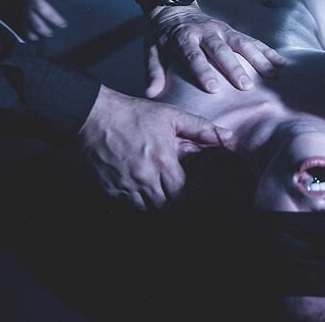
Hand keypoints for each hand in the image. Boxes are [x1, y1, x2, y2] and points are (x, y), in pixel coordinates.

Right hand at [0, 0, 67, 40]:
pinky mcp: (3, 18)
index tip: (63, 25)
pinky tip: (24, 37)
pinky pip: (15, 30)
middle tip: (50, 33)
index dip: (57, 20)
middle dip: (46, 31)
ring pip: (26, 30)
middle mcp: (24, 9)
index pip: (48, 13)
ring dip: (34, 35)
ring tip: (37, 37)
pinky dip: (21, 35)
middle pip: (38, 25)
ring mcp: (13, 15)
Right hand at [79, 85, 233, 210]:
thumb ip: (202, 128)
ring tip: (163, 197)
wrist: (95, 115)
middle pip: (167, 207)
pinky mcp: (110, 189)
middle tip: (182, 200)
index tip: (194, 193)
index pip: (184, 195)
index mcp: (163, 162)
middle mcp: (145, 178)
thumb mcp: (171, 115)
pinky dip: (137, 204)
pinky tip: (142, 194)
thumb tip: (229, 138)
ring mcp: (126, 186)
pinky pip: (128, 206)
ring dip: (157, 206)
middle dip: (176, 206)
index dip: (192, 197)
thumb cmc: (134, 114)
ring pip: (148, 211)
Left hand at [144, 3, 285, 97]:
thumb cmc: (163, 36)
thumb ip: (153, 72)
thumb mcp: (152, 51)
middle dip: (234, 67)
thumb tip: (152, 94)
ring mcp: (222, 30)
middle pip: (221, 50)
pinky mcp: (233, 31)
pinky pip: (252, 41)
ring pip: (241, 43)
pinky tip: (281, 63)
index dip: (203, 71)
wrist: (173, 8)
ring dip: (258, 59)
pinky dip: (267, 51)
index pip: (193, 55)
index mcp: (183, 38)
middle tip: (246, 86)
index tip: (213, 89)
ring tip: (272, 75)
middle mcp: (205, 32)